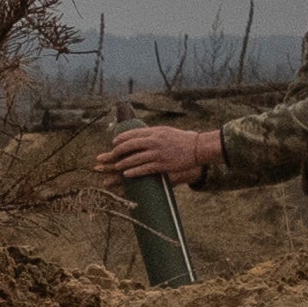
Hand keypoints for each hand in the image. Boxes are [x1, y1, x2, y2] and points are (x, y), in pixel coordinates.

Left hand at [96, 125, 217, 183]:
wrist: (198, 147)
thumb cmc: (181, 139)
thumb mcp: (165, 131)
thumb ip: (151, 133)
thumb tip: (137, 135)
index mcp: (154, 132)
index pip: (132, 134)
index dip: (121, 138)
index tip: (114, 142)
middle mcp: (154, 141)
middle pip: (130, 145)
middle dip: (117, 151)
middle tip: (109, 156)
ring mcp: (158, 153)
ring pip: (135, 158)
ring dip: (123, 163)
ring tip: (116, 167)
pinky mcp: (162, 164)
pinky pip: (144, 169)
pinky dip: (134, 172)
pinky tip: (126, 175)